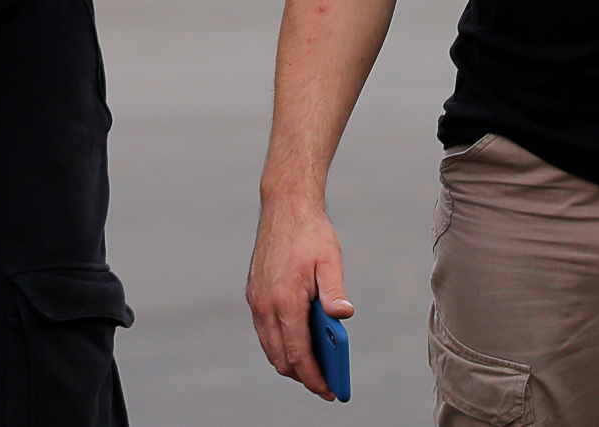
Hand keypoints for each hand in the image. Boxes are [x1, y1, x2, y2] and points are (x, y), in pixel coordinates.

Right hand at [246, 191, 353, 398]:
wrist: (284, 206)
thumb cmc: (310, 234)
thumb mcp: (330, 261)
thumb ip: (335, 292)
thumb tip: (344, 316)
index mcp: (286, 300)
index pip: (298, 354)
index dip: (314, 378)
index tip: (330, 391)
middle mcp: (265, 304)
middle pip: (281, 358)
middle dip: (303, 376)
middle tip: (326, 384)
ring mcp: (256, 300)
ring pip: (270, 347)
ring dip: (290, 362)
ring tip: (316, 367)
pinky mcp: (254, 294)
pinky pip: (265, 331)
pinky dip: (281, 344)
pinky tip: (300, 342)